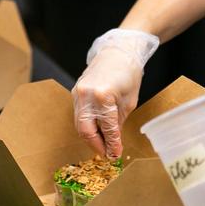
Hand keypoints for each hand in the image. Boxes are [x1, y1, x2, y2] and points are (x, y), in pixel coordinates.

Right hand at [72, 29, 158, 158]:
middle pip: (85, 130)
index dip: (111, 144)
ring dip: (90, 137)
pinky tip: (97, 130)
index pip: (106, 128)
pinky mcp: (75, 91)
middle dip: (96, 144)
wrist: (118, 51)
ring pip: (79, 124)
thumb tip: (113, 143)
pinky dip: (87, 124)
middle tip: (106, 153)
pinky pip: (79, 114)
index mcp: (102, 96)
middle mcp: (85, 95)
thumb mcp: (129, 102)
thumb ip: (118, 123)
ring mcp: (77, 92)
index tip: (115, 155)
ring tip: (103, 144)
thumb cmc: (128, 73)